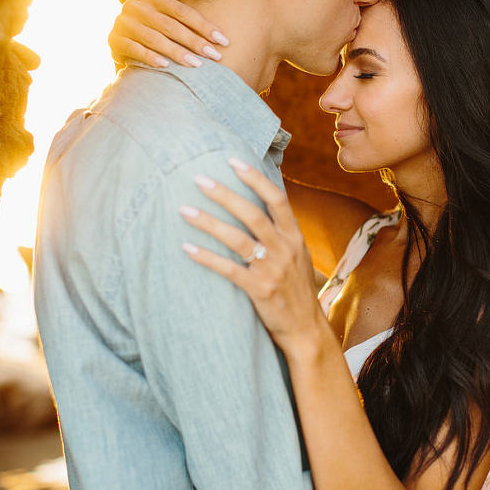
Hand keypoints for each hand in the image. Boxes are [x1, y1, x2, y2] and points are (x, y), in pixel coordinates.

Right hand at [108, 0, 228, 68]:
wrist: (125, 47)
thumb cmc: (154, 29)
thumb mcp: (166, 13)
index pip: (182, 12)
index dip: (204, 26)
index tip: (223, 41)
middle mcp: (134, 6)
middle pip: (170, 25)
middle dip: (195, 42)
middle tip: (215, 56)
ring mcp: (122, 23)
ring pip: (154, 38)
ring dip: (176, 52)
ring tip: (196, 64)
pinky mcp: (113, 40)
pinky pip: (134, 49)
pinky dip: (150, 57)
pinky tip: (166, 67)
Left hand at [179, 159, 324, 353]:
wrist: (306, 329)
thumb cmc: (294, 288)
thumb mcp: (295, 254)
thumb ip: (279, 231)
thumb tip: (257, 203)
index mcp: (294, 236)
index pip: (276, 199)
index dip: (255, 178)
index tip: (232, 160)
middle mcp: (285, 249)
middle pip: (252, 214)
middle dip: (224, 194)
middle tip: (198, 179)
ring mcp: (273, 269)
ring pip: (238, 239)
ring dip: (209, 223)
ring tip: (184, 210)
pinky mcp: (260, 290)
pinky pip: (229, 270)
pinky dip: (207, 258)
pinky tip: (187, 249)